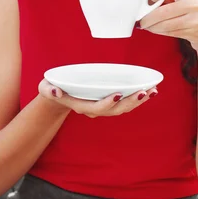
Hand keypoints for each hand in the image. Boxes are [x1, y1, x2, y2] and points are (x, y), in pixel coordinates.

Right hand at [38, 79, 157, 117]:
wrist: (58, 96)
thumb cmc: (52, 89)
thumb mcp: (45, 87)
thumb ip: (49, 89)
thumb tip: (56, 91)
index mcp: (80, 105)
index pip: (95, 108)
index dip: (107, 103)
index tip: (117, 94)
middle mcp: (93, 109)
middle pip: (114, 110)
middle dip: (130, 102)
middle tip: (144, 92)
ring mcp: (102, 107)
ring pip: (123, 108)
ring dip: (138, 101)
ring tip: (152, 91)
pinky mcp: (108, 103)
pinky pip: (125, 103)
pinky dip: (137, 98)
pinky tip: (149, 90)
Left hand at [139, 0, 197, 54]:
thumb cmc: (192, 10)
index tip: (146, 0)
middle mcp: (194, 3)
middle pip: (162, 11)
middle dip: (147, 18)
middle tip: (140, 20)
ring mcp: (196, 18)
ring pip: (165, 24)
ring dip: (152, 27)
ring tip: (145, 26)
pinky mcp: (194, 31)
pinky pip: (170, 32)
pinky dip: (159, 32)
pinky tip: (155, 29)